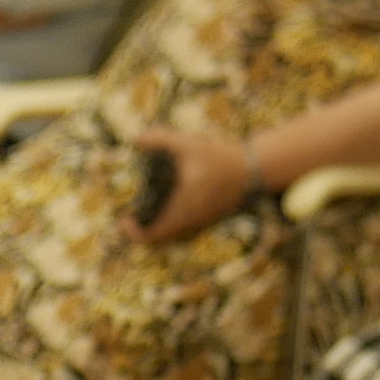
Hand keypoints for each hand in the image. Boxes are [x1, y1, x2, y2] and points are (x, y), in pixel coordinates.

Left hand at [127, 125, 249, 245]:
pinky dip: (170, 226)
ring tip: (144, 212)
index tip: (125, 218)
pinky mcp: (209, 220)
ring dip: (156, 229)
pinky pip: (184, 232)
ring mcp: (201, 223)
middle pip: (159, 240)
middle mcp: (191, 221)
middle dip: (141, 230)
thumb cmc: (220, 158)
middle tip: (131, 214)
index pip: (152, 235)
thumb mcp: (188, 144)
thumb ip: (160, 139)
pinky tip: (165, 208)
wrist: (254, 169)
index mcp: (182, 209)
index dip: (133, 232)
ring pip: (172, 237)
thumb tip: (136, 139)